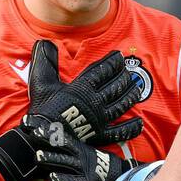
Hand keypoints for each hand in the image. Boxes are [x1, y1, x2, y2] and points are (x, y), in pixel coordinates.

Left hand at [23, 115, 132, 180]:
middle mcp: (79, 155)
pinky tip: (52, 179)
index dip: (43, 127)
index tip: (26, 120)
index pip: (58, 134)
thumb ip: (65, 149)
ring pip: (65, 162)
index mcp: (77, 147)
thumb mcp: (83, 153)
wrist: (120, 179)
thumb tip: (45, 141)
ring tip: (38, 156)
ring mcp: (83, 169)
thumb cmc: (97, 167)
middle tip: (32, 132)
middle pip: (61, 144)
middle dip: (46, 138)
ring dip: (51, 159)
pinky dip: (63, 180)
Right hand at [28, 39, 143, 144]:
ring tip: (136, 89)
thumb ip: (45, 62)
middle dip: (124, 77)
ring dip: (130, 96)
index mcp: (82, 88)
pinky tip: (139, 122)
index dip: (112, 62)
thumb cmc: (42, 111)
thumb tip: (45, 42)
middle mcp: (95, 102)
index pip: (102, 71)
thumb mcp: (41, 83)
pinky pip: (120, 132)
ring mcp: (100, 120)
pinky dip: (131, 128)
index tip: (118, 57)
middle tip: (128, 72)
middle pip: (116, 86)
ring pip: (121, 105)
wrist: (44, 138)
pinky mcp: (101, 136)